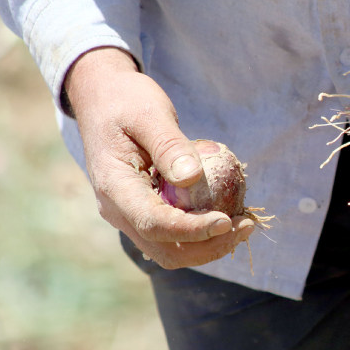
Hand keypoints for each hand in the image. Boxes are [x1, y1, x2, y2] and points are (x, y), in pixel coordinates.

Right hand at [65, 47, 253, 268]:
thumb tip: (192, 177)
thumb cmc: (125, 101)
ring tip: (244, 223)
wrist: (103, 99)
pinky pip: (175, 234)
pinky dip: (203, 233)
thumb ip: (168, 145)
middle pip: (165, 250)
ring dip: (209, 245)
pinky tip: (230, 214)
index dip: (192, 230)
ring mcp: (130, 215)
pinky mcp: (145, 211)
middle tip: (246, 226)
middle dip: (208, 246)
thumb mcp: (148, 113)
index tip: (227, 222)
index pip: (154, 224)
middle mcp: (119, 210)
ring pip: (170, 250)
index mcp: (114, 187)